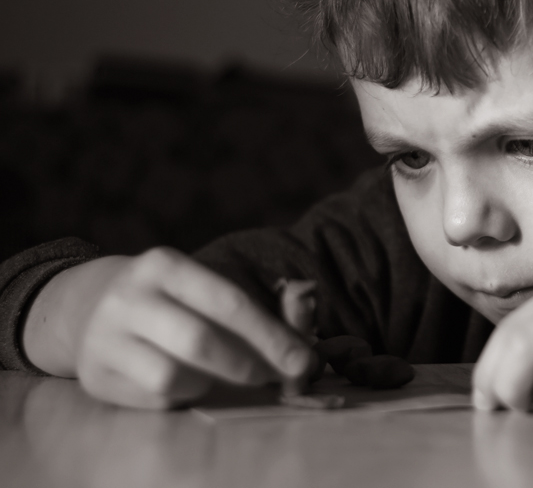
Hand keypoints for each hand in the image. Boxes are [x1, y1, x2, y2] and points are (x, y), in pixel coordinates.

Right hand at [31, 248, 312, 408]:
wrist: (93, 310)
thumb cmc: (177, 302)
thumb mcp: (212, 288)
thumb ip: (268, 304)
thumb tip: (308, 305)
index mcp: (165, 264)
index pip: (228, 302)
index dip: (271, 336)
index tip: (303, 362)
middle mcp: (129, 296)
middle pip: (199, 342)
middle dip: (248, 365)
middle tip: (273, 378)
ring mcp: (106, 336)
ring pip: (172, 377)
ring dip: (212, 383)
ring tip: (224, 375)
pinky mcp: (96, 375)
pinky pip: (155, 399)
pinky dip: (185, 396)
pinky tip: (191, 382)